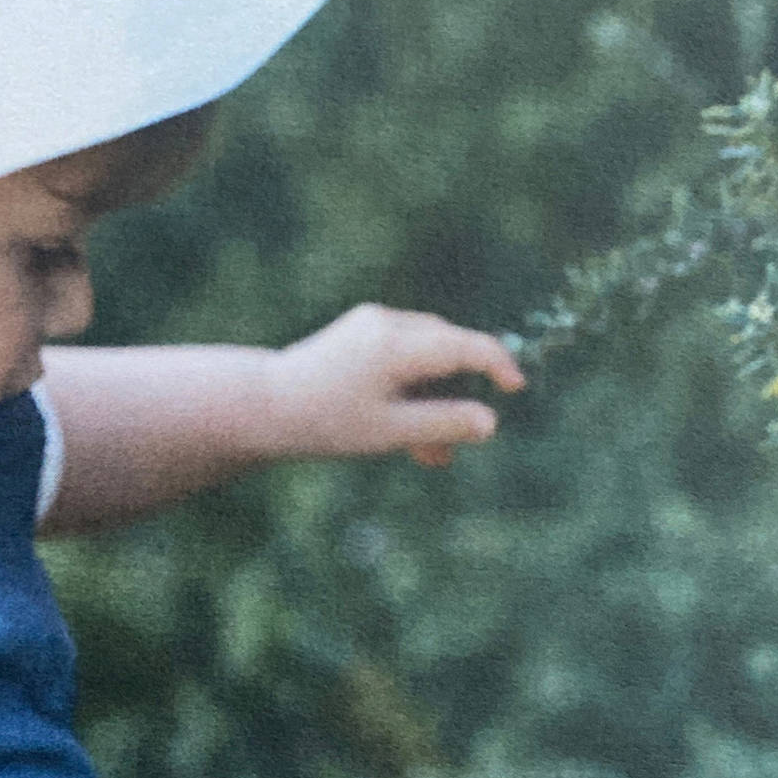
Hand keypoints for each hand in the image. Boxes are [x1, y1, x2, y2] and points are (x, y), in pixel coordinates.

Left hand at [260, 305, 524, 467]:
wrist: (260, 406)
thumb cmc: (323, 422)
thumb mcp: (388, 433)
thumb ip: (442, 425)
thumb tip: (490, 423)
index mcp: (398, 343)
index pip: (466, 346)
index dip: (497, 364)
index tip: (516, 388)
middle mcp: (387, 323)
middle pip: (447, 349)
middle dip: (457, 395)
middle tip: (458, 444)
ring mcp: (371, 324)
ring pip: (425, 357)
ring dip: (432, 401)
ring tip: (429, 454)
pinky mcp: (359, 333)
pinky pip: (401, 356)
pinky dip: (410, 390)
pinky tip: (407, 430)